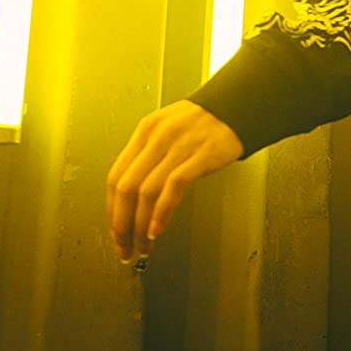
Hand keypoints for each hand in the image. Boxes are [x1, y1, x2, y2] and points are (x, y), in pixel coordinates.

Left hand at [106, 100, 244, 261]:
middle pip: (126, 188)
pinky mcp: (201, 155)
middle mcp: (157, 137)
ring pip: (146, 192)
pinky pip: (174, 188)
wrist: (239, 104)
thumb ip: (148, 155)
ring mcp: (179, 146)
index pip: (115, 176)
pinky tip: (159, 229)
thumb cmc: (205, 120)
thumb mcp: (167, 129)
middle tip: (124, 245)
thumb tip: (131, 194)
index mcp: (145, 131)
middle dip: (120, 224)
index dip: (111, 209)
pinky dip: (162, 213)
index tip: (115, 230)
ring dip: (140, 226)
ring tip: (143, 245)